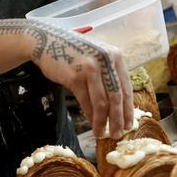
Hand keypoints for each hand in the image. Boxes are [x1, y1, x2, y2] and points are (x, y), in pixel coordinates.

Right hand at [28, 23, 133, 138]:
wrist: (47, 42)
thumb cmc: (74, 52)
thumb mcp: (97, 58)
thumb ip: (109, 76)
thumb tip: (118, 107)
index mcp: (115, 57)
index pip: (126, 88)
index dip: (128, 109)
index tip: (129, 124)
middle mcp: (105, 61)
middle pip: (116, 97)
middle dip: (118, 119)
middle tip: (118, 134)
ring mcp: (90, 68)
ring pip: (101, 102)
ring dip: (102, 122)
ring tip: (101, 133)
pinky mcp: (75, 76)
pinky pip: (85, 101)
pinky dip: (89, 115)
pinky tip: (91, 123)